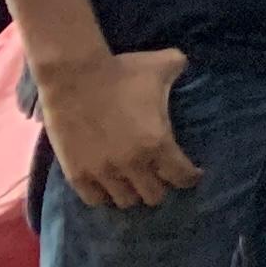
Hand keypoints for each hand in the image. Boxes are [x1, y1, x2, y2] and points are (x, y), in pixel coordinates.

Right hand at [34, 46, 201, 209]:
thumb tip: (184, 64)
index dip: (190, 177)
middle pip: (154, 196)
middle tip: (159, 176)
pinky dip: (104, 196)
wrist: (73, 76)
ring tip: (134, 184)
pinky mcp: (77, 175)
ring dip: (133, 193)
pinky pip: (95, 200)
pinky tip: (108, 187)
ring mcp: (103, 173)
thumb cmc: (121, 71)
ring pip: (125, 201)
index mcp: (157, 143)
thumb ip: (179, 67)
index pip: (182, 177)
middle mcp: (132, 165)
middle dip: (161, 186)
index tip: (192, 174)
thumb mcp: (161, 65)